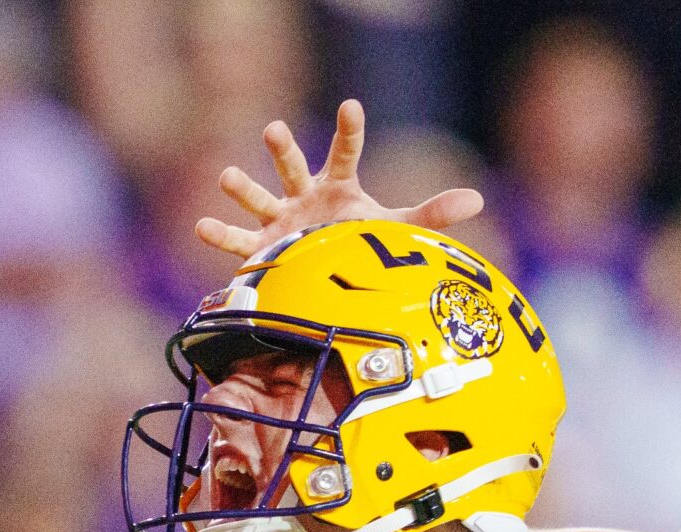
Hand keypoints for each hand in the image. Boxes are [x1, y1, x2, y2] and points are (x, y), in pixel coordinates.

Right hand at [196, 99, 484, 261]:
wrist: (331, 276)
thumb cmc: (361, 243)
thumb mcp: (397, 229)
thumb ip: (431, 213)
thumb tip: (478, 199)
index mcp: (338, 185)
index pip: (345, 152)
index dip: (347, 130)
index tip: (350, 106)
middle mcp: (305, 195)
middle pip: (292, 166)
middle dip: (282, 149)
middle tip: (273, 130)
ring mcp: (280, 219)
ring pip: (259, 197)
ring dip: (242, 187)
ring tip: (227, 175)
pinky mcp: (262, 248)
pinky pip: (238, 240)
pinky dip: (219, 233)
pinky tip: (202, 224)